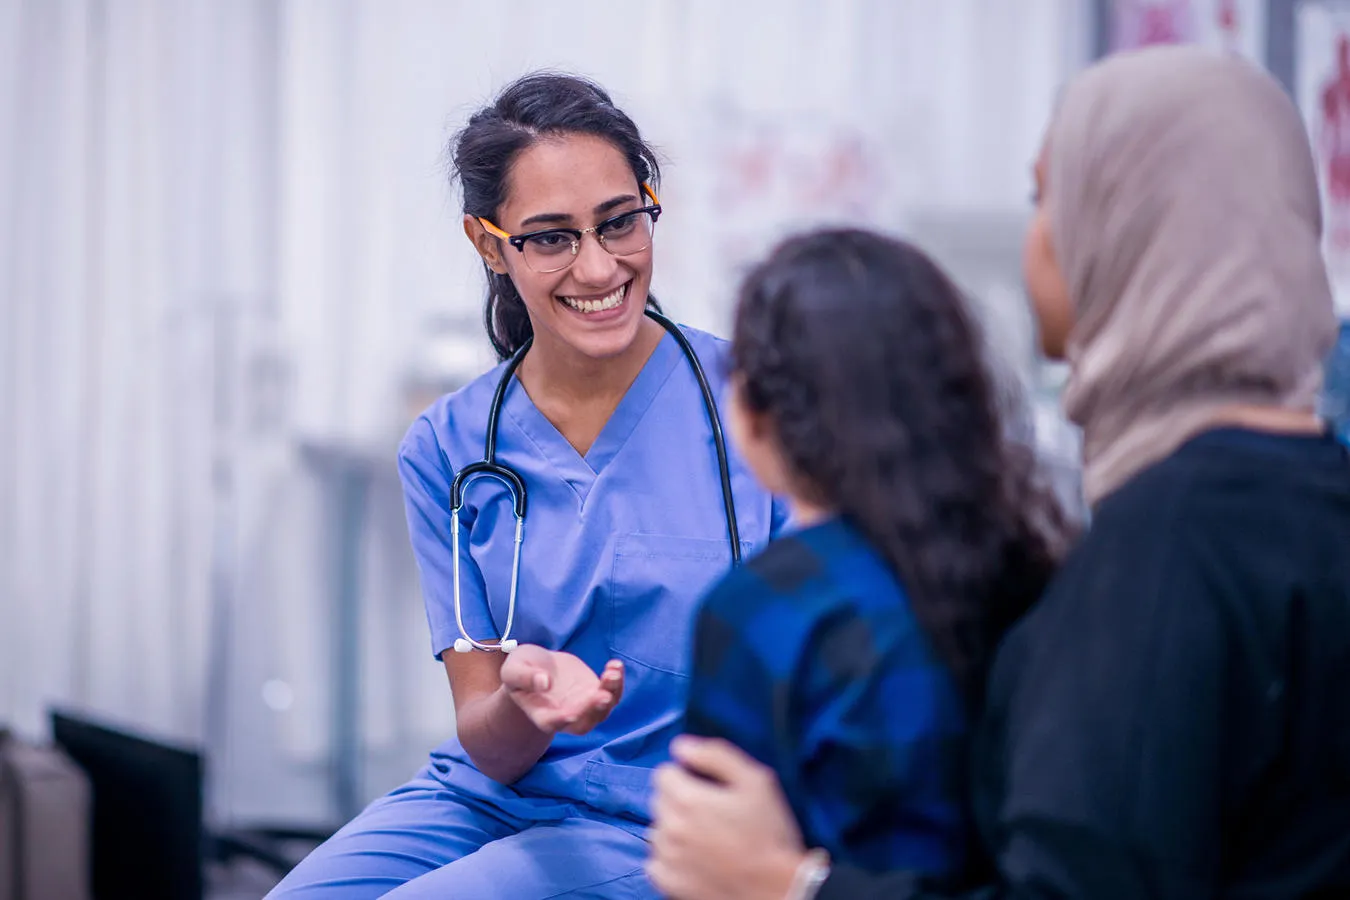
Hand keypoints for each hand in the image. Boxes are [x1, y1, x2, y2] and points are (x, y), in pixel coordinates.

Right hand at [499, 645, 623, 735]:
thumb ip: (524, 677)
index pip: (552, 723)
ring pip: (603, 709)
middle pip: (584, 722)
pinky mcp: (595, 692)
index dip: (562, 720)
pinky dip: (616, 681)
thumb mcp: (513, 669)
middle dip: (594, 710)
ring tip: (613, 672)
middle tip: (602, 695)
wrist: (539, 665)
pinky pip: (611, 692)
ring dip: (611, 693)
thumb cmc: (522, 669)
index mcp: (542, 715)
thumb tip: (543, 682)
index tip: (571, 714)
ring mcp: (584, 706)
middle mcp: (566, 716)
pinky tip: (616, 665)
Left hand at [649, 736, 807, 899]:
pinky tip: (694, 857)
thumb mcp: (755, 781)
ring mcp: (666, 857)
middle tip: (712, 812)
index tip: (706, 787)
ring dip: (674, 827)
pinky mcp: (667, 882)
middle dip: (680, 799)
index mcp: (687, 799)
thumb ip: (716, 755)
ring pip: (657, 828)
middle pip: (660, 799)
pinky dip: (670, 856)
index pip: (664, 773)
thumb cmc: (769, 834)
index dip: (686, 775)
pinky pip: (655, 860)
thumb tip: (681, 746)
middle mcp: (669, 827)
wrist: (775, 889)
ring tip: (705, 836)